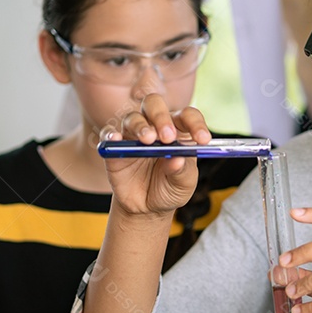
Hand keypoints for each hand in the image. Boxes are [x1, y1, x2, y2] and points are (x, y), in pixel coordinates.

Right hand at [100, 94, 211, 217]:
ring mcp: (133, 135)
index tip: (202, 140)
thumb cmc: (170, 188)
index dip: (195, 124)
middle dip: (162, 117)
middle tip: (168, 137)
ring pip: (132, 117)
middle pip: (155, 105)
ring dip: (140, 126)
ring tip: (148, 140)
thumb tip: (177, 159)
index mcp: (179, 131)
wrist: (147, 207)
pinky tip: (115, 139)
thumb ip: (182, 171)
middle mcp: (155, 127)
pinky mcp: (115, 147)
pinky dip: (111, 134)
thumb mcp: (183, 184)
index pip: (187, 116)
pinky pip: (109, 134)